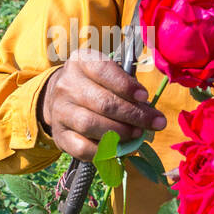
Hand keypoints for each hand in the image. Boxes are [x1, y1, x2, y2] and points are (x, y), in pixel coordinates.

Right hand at [39, 47, 166, 161]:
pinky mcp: (59, 134)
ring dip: (120, 132)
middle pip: (102, 103)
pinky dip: (104, 150)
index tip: (145, 96)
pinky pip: (82, 147)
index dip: (126, 85)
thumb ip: (126, 87)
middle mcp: (67, 85)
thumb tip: (148, 109)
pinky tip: (118, 148)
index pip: (103, 71)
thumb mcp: (108, 75)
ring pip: (91, 125)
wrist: (61, 99)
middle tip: (154, 122)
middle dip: (133, 115)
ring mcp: (60, 111)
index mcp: (81, 62)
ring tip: (138, 133)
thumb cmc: (94, 85)